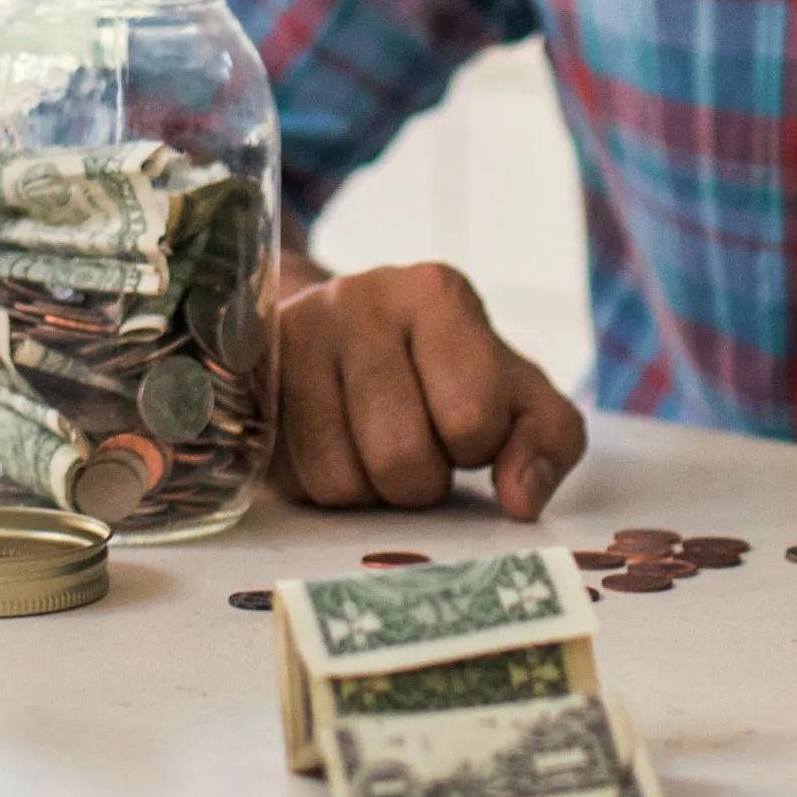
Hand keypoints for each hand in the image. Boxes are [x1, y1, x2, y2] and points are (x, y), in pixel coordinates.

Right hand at [267, 256, 584, 518]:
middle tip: (417, 450)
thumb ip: (547, 441)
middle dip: (420, 482)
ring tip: (373, 448)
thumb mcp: (518, 396)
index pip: (471, 418)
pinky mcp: (249, 384)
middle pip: (400, 457)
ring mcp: (293, 336)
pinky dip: (321, 489)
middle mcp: (358, 299)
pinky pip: (293, 482)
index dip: (476, 449)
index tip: (465, 427)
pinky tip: (333, 450)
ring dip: (369, 492)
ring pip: (340, 480)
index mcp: (436, 293)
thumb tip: (521, 502)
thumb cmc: (448, 373)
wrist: (346, 336)